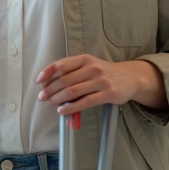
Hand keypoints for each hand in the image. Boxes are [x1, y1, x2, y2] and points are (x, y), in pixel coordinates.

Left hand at [36, 55, 165, 115]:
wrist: (129, 78)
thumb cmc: (104, 72)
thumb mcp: (89, 65)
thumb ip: (72, 71)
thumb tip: (49, 82)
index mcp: (85, 59)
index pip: (62, 64)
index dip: (48, 72)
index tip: (39, 81)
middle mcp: (93, 68)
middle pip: (65, 80)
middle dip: (50, 89)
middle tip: (42, 97)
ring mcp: (101, 81)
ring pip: (73, 91)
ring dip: (58, 98)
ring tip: (50, 103)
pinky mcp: (108, 94)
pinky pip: (85, 102)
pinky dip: (71, 107)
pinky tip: (62, 110)